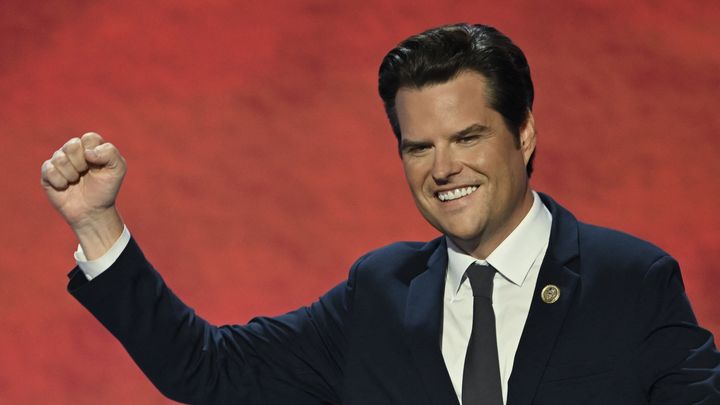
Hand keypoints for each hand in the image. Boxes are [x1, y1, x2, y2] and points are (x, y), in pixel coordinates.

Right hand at [41, 132, 125, 257]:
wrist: (92, 210)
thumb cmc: (105, 188)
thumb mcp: (118, 169)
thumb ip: (110, 153)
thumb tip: (87, 152)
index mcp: (90, 146)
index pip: (89, 138)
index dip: (94, 154)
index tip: (98, 166)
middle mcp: (73, 150)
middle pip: (71, 145)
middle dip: (81, 164)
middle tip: (85, 174)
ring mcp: (59, 160)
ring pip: (60, 158)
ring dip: (72, 174)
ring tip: (76, 181)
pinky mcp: (47, 172)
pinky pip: (49, 170)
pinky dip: (60, 182)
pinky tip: (65, 186)